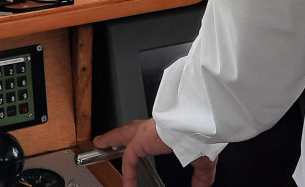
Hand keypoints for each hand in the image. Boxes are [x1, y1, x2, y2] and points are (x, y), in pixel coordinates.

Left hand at [93, 118, 215, 186]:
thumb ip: (201, 175)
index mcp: (169, 127)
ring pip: (124, 134)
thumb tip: (203, 186)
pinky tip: (126, 185)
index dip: (146, 137)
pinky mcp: (141, 140)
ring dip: (112, 138)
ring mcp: (146, 131)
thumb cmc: (202, 133)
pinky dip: (127, 173)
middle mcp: (155, 126)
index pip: (152, 131)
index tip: (148, 142)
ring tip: (101, 142)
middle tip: (112, 135)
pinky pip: (129, 158)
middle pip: (132, 128)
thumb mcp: (203, 158)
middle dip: (122, 132)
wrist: (198, 123)